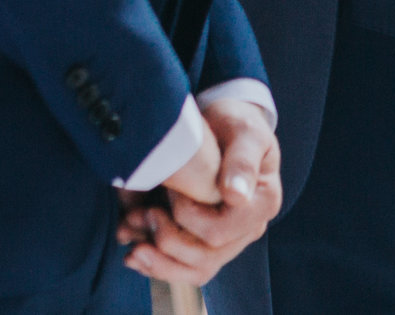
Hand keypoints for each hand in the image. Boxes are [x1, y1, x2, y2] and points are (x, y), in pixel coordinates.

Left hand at [117, 99, 280, 285]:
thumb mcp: (244, 131)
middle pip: (206, 257)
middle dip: (167, 240)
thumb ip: (242, 161)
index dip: (188, 217)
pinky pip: (185, 269)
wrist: (223, 126)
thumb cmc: (236, 124)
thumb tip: (236, 195)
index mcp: (262, 203)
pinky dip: (158, 266)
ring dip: (159, 264)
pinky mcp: (207, 243)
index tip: (170, 189)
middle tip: (141, 215)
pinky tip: (135, 255)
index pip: (221, 231)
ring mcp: (229, 240)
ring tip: (132, 250)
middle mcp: (248, 229)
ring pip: (195, 271)